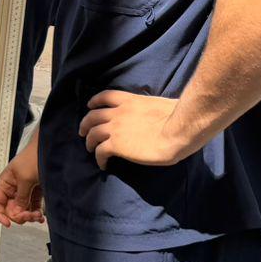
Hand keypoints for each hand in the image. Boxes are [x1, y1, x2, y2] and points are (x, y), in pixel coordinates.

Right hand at [0, 135, 44, 225]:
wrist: (51, 151)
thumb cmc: (34, 157)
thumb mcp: (25, 179)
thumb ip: (20, 197)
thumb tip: (17, 211)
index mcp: (5, 182)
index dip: (0, 214)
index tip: (8, 223)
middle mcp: (13, 188)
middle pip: (11, 209)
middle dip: (20, 215)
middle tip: (30, 216)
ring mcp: (25, 190)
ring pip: (22, 210)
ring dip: (30, 215)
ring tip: (38, 215)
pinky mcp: (36, 192)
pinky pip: (32, 206)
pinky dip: (36, 213)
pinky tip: (41, 216)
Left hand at [78, 90, 192, 168]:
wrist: (178, 130)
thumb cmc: (177, 118)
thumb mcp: (159, 105)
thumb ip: (148, 109)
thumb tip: (152, 115)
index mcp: (130, 101)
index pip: (106, 96)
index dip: (95, 101)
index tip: (90, 106)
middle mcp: (118, 113)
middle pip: (93, 116)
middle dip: (85, 124)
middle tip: (83, 132)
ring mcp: (115, 129)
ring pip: (92, 134)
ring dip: (89, 142)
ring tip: (90, 149)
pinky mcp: (116, 145)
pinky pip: (100, 152)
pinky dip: (99, 159)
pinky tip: (103, 165)